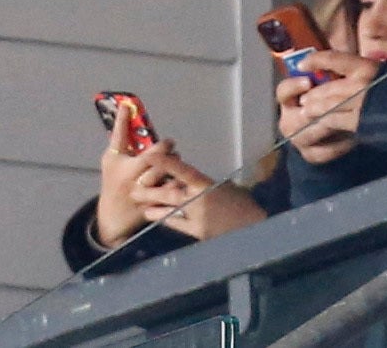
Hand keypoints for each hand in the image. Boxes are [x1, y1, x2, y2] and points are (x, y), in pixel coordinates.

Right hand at [96, 112, 177, 247]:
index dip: (121, 120)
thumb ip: (121, 141)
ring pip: (164, 172)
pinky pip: (169, 188)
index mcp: (117, 163)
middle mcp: (127, 176)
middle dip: (165, 147)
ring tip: (176, 159)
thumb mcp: (112, 162)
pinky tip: (179, 178)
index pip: (118, 137)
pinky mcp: (151, 203)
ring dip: (174, 163)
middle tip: (169, 144)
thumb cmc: (114, 182)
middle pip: (152, 155)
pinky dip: (176, 182)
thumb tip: (127, 111)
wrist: (112, 216)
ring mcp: (139, 191)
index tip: (126, 105)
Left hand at [133, 154, 265, 240]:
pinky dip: (166, 219)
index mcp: (206, 185)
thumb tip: (188, 181)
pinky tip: (158, 218)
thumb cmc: (242, 203)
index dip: (165, 163)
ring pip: (166, 211)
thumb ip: (205, 185)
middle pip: (167, 194)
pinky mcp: (195, 231)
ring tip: (143, 207)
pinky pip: (175, 224)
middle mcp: (197, 199)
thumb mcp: (225, 188)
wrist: (252, 226)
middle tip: (133, 189)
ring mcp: (195, 216)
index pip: (182, 171)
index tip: (151, 155)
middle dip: (149, 191)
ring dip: (153, 208)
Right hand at [275, 51, 377, 164]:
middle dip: (314, 111)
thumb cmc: (341, 93)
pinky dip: (336, 146)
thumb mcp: (339, 75)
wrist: (349, 122)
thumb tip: (323, 61)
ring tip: (347, 121)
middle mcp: (290, 118)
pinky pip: (319, 153)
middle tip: (335, 106)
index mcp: (292, 97)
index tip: (308, 82)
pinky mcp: (310, 153)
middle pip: (293, 118)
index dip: (293, 87)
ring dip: (326, 128)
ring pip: (305, 135)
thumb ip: (330, 65)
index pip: (283, 91)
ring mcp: (298, 137)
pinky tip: (351, 138)